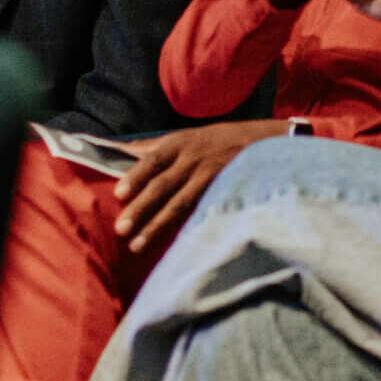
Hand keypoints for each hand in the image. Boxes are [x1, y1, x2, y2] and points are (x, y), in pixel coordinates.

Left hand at [109, 121, 277, 250]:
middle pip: (163, 186)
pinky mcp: (221, 194)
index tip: (119, 194)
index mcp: (180, 142)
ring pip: (178, 205)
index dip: (136, 176)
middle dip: (141, 208)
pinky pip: (199, 213)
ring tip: (136, 245)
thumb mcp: (187, 135)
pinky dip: (184, 229)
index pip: (153, 160)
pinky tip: (171, 246)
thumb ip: (154, 146)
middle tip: (120, 228)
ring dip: (156, 226)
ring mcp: (209, 178)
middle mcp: (193, 159)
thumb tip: (120, 148)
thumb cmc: (216, 140)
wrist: (262, 142)